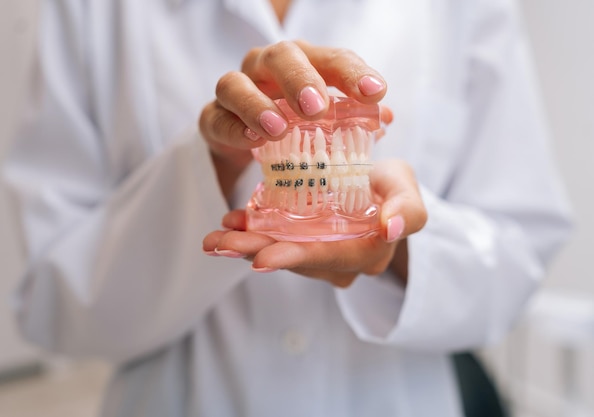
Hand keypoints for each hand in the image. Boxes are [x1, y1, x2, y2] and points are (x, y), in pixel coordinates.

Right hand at [199, 40, 390, 199]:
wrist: (245, 146)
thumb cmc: (293, 127)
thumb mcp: (326, 124)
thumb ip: (353, 119)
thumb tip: (384, 119)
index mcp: (304, 64)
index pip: (331, 58)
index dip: (353, 73)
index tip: (375, 93)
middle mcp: (267, 69)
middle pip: (281, 56)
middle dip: (300, 79)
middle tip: (317, 107)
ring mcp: (236, 91)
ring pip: (236, 83)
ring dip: (257, 104)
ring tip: (279, 128)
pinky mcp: (213, 119)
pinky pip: (217, 118)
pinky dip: (234, 128)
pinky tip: (252, 141)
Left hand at [202, 160, 426, 287]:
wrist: (382, 187)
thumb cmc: (395, 187)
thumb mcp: (407, 189)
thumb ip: (408, 210)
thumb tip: (389, 229)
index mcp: (365, 253)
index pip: (328, 258)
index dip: (294, 258)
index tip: (260, 260)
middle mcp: (337, 262)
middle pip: (293, 259)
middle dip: (255, 252)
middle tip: (219, 244)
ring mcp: (317, 253)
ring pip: (279, 250)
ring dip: (245, 244)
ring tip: (214, 236)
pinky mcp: (301, 240)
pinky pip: (274, 238)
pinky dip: (251, 231)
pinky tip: (230, 221)